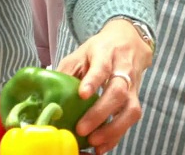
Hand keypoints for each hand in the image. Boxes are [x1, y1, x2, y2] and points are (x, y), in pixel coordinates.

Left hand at [55, 18, 153, 153]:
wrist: (130, 40)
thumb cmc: (100, 49)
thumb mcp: (80, 54)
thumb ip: (67, 73)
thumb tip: (48, 98)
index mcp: (105, 53)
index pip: (101, 67)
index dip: (93, 81)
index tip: (82, 94)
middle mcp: (123, 69)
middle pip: (118, 91)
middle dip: (100, 113)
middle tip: (82, 129)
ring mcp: (133, 85)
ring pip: (130, 108)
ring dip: (113, 129)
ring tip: (94, 142)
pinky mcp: (136, 98)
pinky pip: (131, 119)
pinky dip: (117, 135)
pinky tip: (103, 146)